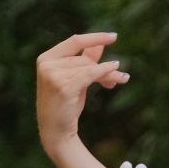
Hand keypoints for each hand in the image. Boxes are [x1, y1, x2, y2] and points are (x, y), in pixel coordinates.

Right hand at [36, 32, 127, 151]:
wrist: (56, 131)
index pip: (74, 41)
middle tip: (121, 76)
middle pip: (85, 58)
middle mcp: (46, 63)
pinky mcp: (62, 85)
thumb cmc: (66, 105)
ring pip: (89, 67)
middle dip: (104, 67)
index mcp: (46, 58)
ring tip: (121, 79)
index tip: (114, 36)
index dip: (95, 38)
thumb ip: (85, 60)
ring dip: (108, 74)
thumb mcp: (76, 79)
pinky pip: (90, 74)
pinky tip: (117, 74)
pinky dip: (105, 72)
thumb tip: (100, 44)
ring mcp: (52, 74)